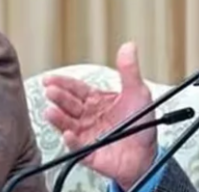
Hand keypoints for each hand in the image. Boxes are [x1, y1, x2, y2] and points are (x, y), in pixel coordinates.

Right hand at [44, 43, 155, 189]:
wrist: (148, 153)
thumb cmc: (143, 124)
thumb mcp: (138, 92)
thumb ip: (129, 70)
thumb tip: (128, 47)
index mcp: (98, 101)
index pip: (77, 89)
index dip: (63, 83)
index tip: (50, 79)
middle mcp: (89, 117)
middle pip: (70, 104)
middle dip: (59, 97)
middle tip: (51, 91)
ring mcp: (87, 134)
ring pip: (68, 124)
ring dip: (59, 118)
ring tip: (52, 111)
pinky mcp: (89, 152)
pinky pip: (78, 147)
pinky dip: (72, 141)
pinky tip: (69, 134)